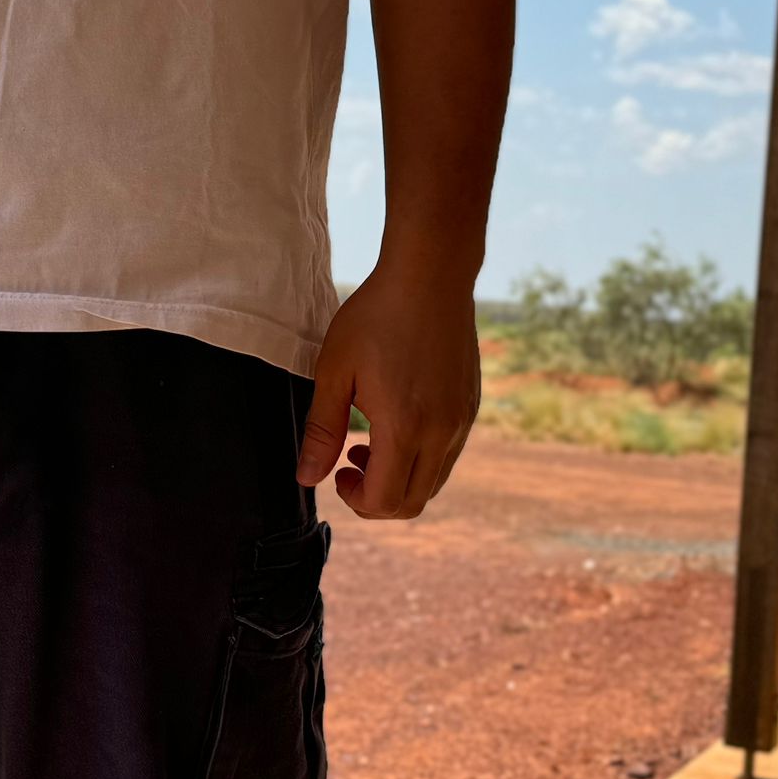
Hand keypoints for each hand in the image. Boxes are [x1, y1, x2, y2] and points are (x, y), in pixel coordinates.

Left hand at [294, 262, 480, 518]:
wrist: (430, 275)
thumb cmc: (376, 316)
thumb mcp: (335, 371)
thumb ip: (321, 430)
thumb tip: (307, 478)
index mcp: (404, 427)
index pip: (385, 501)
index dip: (356, 501)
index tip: (337, 472)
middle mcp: (442, 432)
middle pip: (412, 502)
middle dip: (376, 498)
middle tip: (350, 463)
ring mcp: (461, 420)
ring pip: (433, 482)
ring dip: (400, 478)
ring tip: (371, 442)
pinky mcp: (470, 406)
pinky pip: (448, 454)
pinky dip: (421, 458)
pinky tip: (398, 422)